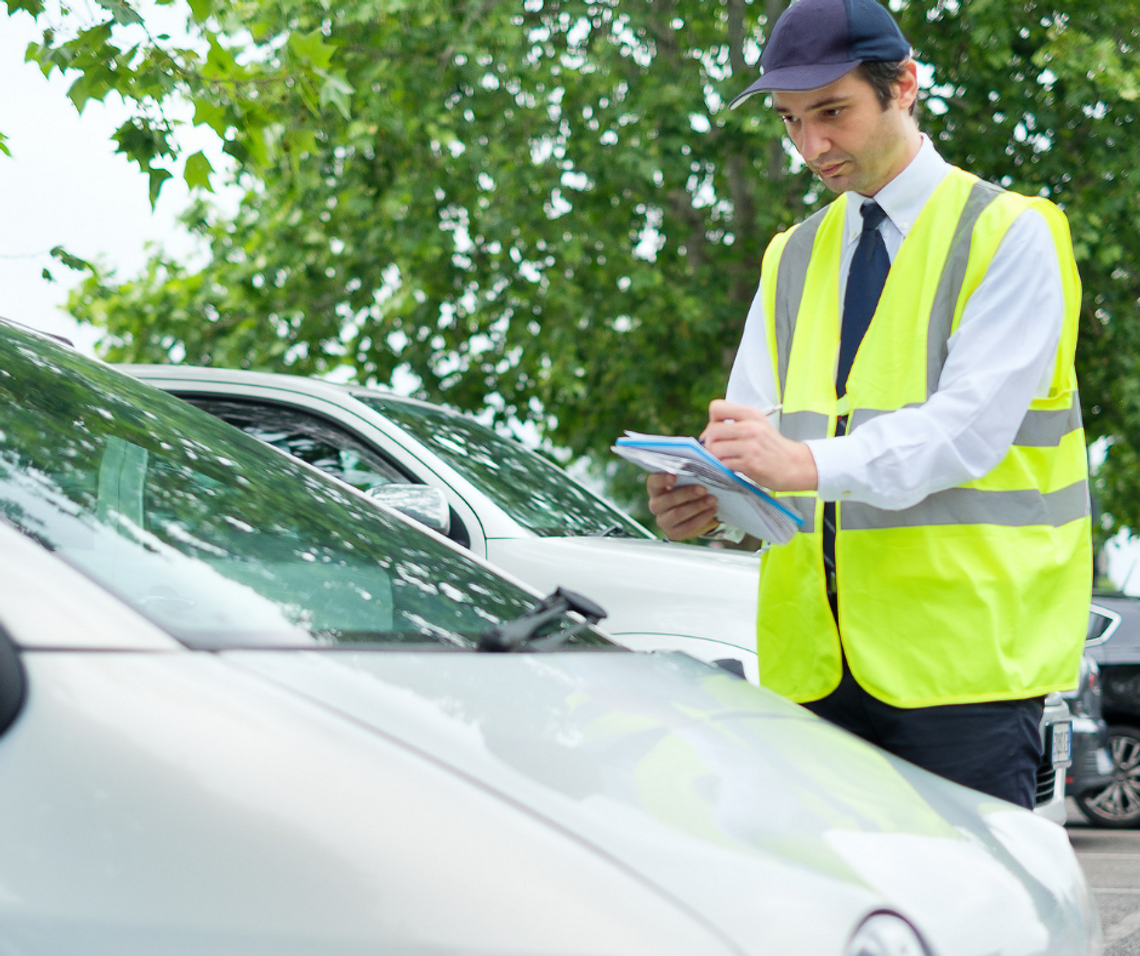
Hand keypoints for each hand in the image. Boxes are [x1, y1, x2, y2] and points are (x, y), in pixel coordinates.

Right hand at [646, 472, 718, 540]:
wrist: (697, 512)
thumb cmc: (691, 490)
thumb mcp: (689, 480)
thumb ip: (691, 474)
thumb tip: (706, 466)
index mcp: (656, 489)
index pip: (653, 482)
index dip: (662, 479)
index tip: (675, 476)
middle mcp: (656, 505)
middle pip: (668, 500)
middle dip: (687, 494)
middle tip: (703, 489)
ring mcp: (663, 521)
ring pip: (678, 514)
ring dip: (697, 506)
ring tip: (712, 500)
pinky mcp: (673, 533)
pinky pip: (687, 527)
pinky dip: (702, 518)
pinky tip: (712, 511)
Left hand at [701, 399, 817, 491]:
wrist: (795, 464)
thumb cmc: (772, 446)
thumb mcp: (758, 425)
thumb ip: (736, 424)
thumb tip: (706, 434)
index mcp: (751, 414)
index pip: (717, 408)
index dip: (712, 421)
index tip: (718, 432)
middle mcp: (751, 427)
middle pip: (712, 430)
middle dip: (709, 442)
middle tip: (717, 449)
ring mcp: (751, 446)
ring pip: (715, 449)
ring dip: (715, 457)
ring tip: (726, 459)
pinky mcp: (750, 463)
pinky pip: (724, 464)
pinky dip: (724, 467)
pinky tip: (734, 467)